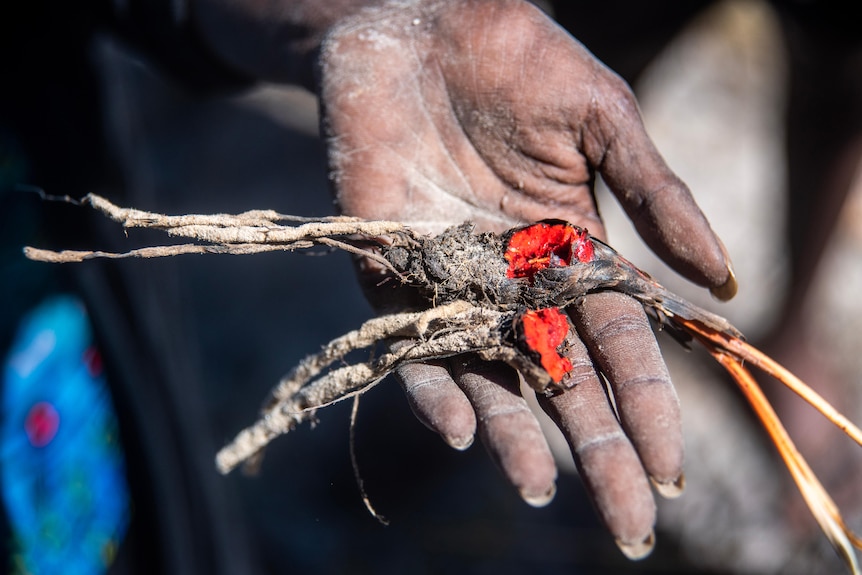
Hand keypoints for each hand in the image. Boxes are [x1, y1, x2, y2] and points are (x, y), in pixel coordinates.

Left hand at [318, 0, 734, 556]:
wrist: (422, 25)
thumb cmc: (521, 62)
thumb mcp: (603, 122)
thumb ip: (654, 196)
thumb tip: (722, 278)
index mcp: (575, 255)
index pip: (620, 347)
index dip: (648, 405)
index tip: (670, 466)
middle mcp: (516, 282)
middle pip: (563, 379)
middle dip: (597, 448)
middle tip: (627, 522)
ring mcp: (453, 281)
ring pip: (489, 376)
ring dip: (514, 434)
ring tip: (537, 488)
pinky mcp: (390, 267)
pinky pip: (411, 341)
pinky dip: (434, 385)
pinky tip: (461, 428)